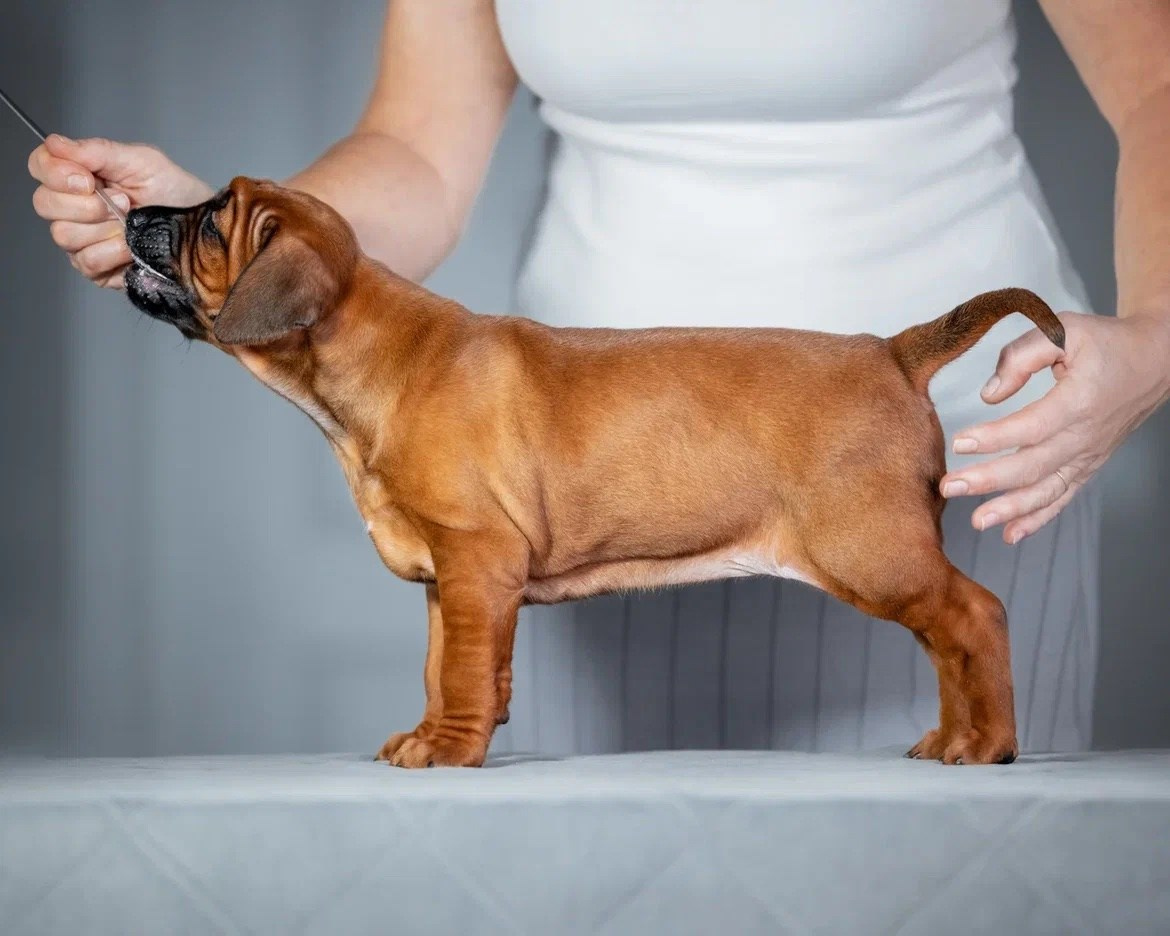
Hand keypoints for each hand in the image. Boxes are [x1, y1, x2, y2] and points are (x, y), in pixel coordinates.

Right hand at [28, 134, 213, 288]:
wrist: (202, 231)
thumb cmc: (177, 194)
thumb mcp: (144, 162)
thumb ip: (99, 151)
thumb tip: (56, 143)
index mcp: (81, 175)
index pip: (40, 166)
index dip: (56, 173)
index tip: (88, 179)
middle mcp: (75, 208)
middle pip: (45, 204)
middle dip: (86, 204)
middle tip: (124, 203)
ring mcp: (83, 240)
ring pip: (64, 234)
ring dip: (104, 230)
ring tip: (133, 224)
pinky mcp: (96, 268)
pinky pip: (87, 261)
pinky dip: (113, 253)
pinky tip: (132, 247)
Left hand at [940, 311, 1169, 543]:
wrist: (1154, 360)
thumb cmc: (1105, 343)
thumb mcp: (1065, 329)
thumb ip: (1023, 355)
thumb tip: (990, 394)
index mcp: (1079, 401)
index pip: (1032, 426)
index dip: (995, 437)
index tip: (960, 442)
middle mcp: (1084, 435)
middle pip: (1033, 466)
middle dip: (989, 480)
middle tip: (951, 487)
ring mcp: (1087, 455)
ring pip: (1047, 489)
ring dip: (1011, 509)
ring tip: (978, 521)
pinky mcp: (1087, 465)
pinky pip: (1062, 497)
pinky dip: (1037, 518)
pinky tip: (1010, 533)